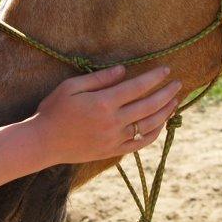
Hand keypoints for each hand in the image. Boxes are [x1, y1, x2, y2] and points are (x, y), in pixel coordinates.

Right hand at [27, 64, 181, 165]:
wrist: (43, 142)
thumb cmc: (53, 110)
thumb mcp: (71, 87)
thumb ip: (99, 78)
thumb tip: (123, 70)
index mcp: (103, 103)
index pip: (137, 87)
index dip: (154, 78)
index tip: (166, 70)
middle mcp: (113, 122)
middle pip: (148, 105)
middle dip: (166, 93)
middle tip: (178, 84)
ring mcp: (114, 138)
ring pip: (149, 125)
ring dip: (165, 112)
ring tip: (175, 101)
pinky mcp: (113, 151)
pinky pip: (140, 143)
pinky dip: (154, 133)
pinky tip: (162, 123)